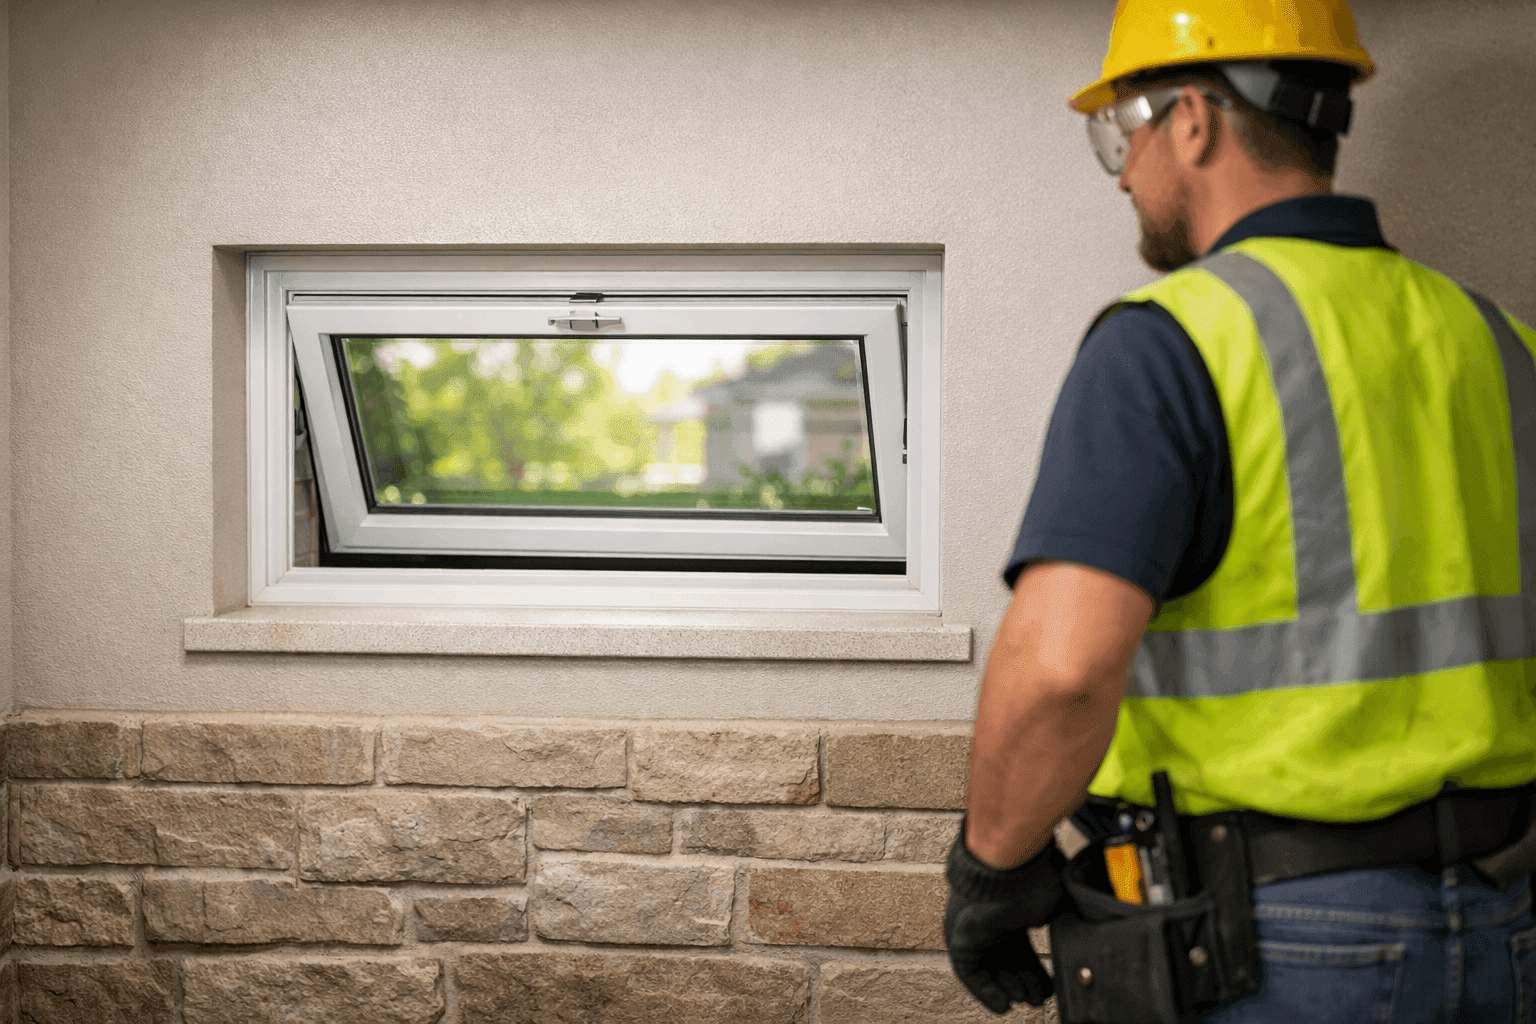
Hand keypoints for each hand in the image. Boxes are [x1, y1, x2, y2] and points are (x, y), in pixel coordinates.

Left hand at [945, 825, 1070, 1013]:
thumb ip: (1071, 919)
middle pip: (1006, 959)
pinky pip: (969, 971)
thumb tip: (1093, 933)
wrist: (1010, 866)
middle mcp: (990, 917)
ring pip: (989, 966)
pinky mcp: (960, 937)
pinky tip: (1003, 1004)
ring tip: (1026, 1001)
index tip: (1049, 986)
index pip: (1021, 946)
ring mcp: (973, 927)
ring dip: (1008, 987)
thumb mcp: (1059, 903)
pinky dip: (985, 991)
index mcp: (1011, 907)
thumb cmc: (1034, 876)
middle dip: (1024, 981)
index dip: (1035, 969)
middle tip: (1038, 998)